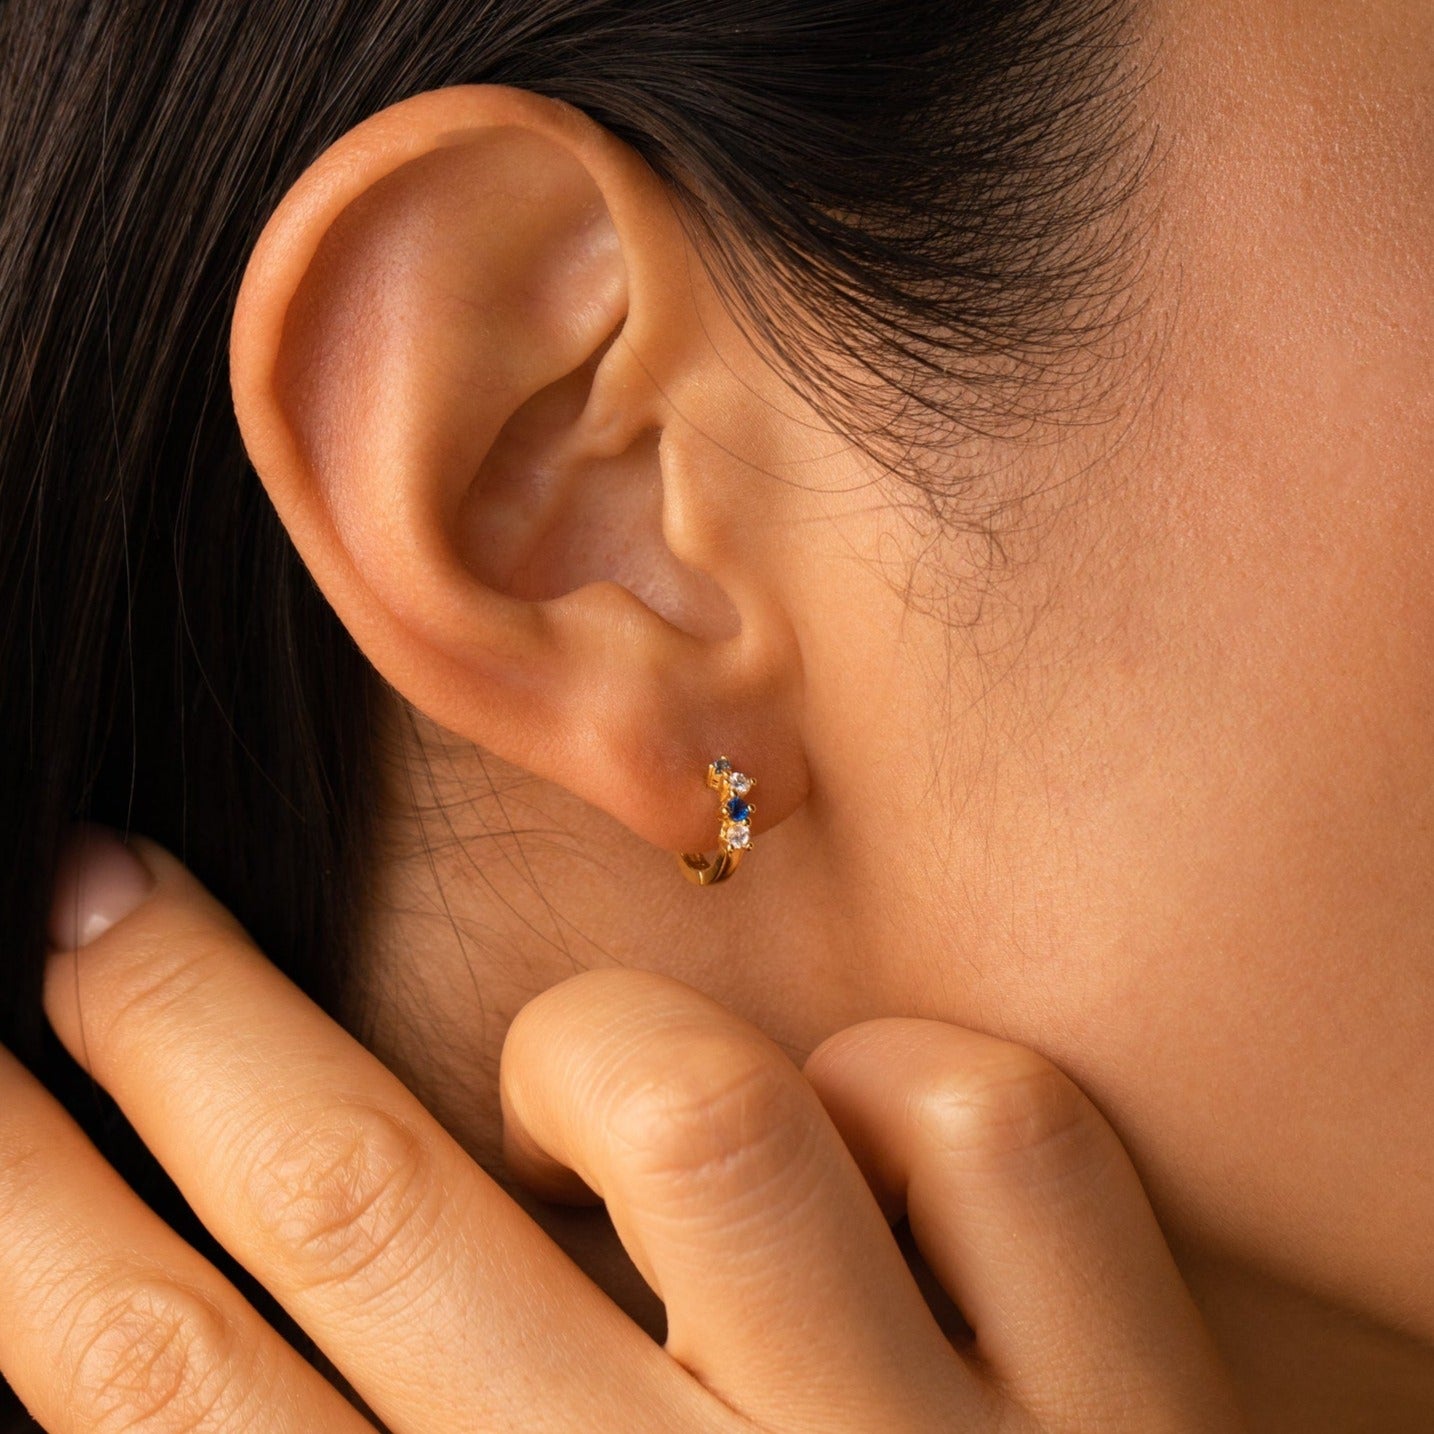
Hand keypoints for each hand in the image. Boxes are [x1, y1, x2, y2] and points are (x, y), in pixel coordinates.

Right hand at [0, 827, 1243, 1431]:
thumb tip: (259, 1300)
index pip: (176, 1403)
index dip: (28, 1217)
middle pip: (361, 1214)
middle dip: (184, 1026)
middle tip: (92, 889)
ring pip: (691, 1104)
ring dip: (592, 1048)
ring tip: (580, 1088)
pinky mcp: (1129, 1408)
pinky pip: (984, 1120)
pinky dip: (910, 1089)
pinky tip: (880, 1150)